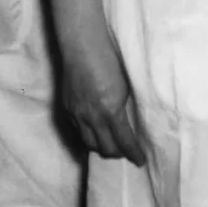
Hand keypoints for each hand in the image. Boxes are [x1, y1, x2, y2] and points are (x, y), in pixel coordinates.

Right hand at [63, 47, 145, 164]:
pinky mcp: (66, 108)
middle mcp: (92, 117)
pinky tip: (93, 134)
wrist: (83, 46)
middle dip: (117, 154)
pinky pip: (77, 131)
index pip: (124, 142)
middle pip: (105, 148)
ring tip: (110, 147)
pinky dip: (87, 136)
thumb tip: (128, 122)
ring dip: (101, 148)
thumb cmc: (111, 60)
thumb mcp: (126, 86)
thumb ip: (125, 107)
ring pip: (88, 143)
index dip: (133, 154)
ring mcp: (76, 114)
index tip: (140, 161)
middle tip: (126, 154)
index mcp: (111, 111)